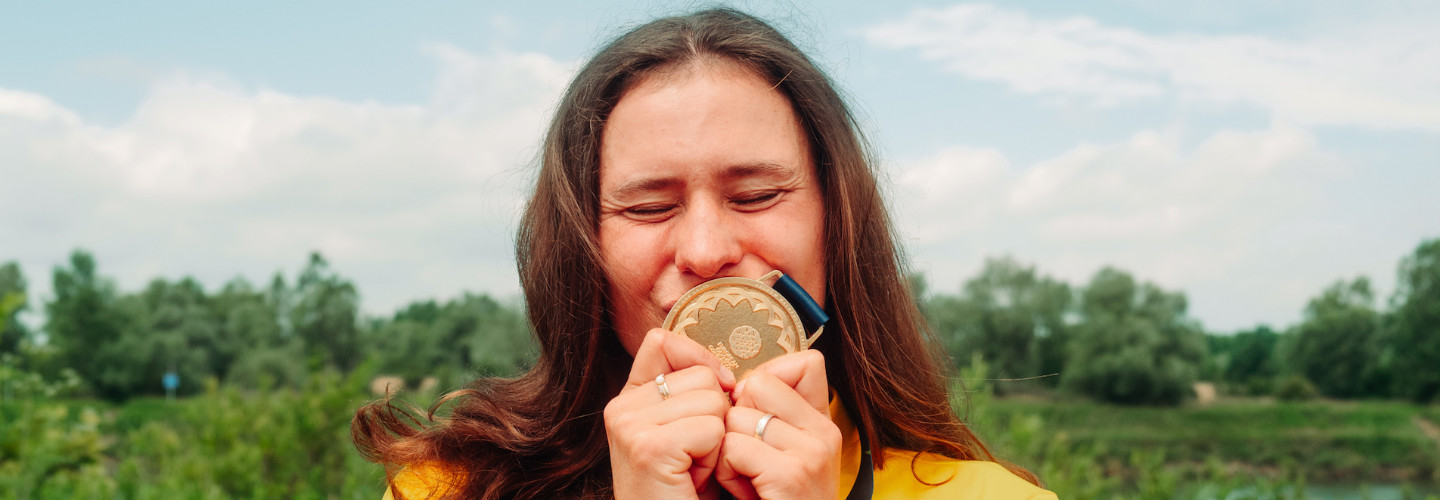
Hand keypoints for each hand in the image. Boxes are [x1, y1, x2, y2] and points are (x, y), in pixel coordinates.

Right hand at [605, 329, 737, 498]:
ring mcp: (629, 425)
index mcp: (629, 400)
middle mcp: (620, 407)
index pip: (662, 341)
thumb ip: (693, 394)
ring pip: (712, 399)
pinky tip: (694, 480)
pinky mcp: (648, 447)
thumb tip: (727, 372)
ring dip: (718, 439)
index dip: (700, 361)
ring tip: (694, 470)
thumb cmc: (687, 493)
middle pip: (701, 374)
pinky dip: (716, 458)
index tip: (715, 394)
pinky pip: (712, 428)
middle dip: (716, 415)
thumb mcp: (689, 434)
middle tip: (696, 457)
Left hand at [716, 350, 840, 499]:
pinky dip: (727, 472)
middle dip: (736, 419)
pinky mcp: (792, 474)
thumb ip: (771, 416)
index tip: (756, 424)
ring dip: (726, 451)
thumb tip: (737, 383)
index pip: (801, 363)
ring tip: (744, 479)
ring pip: (738, 416)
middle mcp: (825, 432)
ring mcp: (812, 452)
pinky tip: (743, 491)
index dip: (761, 388)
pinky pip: (734, 447)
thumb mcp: (780, 455)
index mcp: (824, 422)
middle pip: (757, 384)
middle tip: (747, 460)